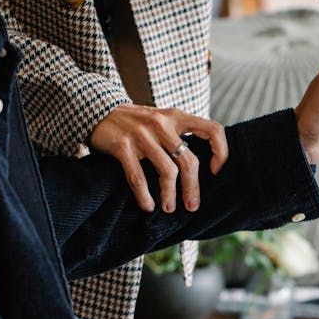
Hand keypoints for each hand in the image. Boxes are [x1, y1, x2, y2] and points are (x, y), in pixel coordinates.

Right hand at [88, 104, 228, 212]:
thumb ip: (178, 133)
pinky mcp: (123, 146)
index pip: (212, 130)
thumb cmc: (135, 121)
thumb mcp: (161, 118)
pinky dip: (145, 196)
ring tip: (168, 208)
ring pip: (167, 172)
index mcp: (176, 116)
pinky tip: (147, 205)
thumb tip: (200, 166)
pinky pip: (138, 177)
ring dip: (170, 196)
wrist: (97, 110)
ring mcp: (142, 135)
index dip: (220, 152)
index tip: (215, 171)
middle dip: (192, 188)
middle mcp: (162, 124)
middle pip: (189, 161)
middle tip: (192, 206)